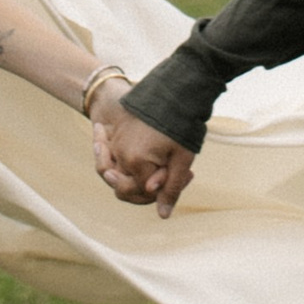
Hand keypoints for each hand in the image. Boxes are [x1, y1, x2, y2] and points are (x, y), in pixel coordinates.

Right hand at [93, 94, 196, 217]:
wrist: (173, 88)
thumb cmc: (180, 124)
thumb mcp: (181, 159)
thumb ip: (170, 188)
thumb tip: (163, 215)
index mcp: (135, 162)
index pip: (143, 193)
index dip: (164, 190)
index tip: (188, 175)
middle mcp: (119, 154)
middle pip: (127, 186)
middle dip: (148, 185)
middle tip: (174, 169)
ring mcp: (115, 143)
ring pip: (119, 172)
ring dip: (138, 173)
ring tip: (166, 162)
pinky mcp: (116, 133)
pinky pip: (114, 157)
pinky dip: (125, 161)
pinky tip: (145, 154)